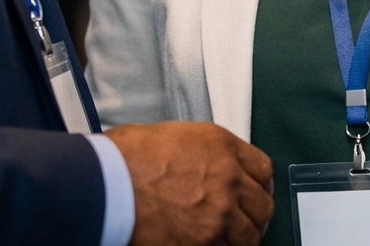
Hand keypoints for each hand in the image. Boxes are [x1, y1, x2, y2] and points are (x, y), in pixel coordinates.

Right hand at [105, 121, 274, 245]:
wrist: (106, 184)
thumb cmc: (125, 157)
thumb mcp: (173, 135)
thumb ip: (201, 152)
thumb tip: (202, 164)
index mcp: (222, 147)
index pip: (263, 169)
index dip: (260, 185)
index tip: (255, 192)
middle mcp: (228, 181)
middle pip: (262, 207)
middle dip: (254, 216)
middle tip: (244, 221)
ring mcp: (218, 216)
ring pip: (248, 237)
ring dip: (240, 239)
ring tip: (226, 239)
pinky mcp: (202, 245)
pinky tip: (208, 245)